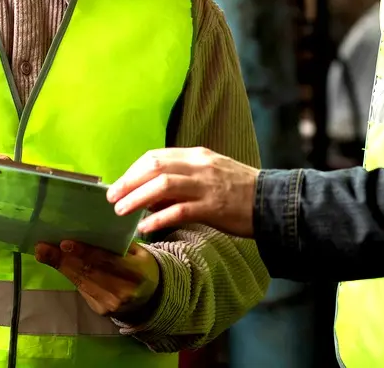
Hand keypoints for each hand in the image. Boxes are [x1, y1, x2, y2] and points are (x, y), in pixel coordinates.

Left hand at [34, 240, 159, 317]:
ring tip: (43, 252)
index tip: (64, 243)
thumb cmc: (141, 266)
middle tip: (43, 247)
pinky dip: (68, 275)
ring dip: (60, 266)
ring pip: (81, 282)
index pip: (107, 261)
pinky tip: (57, 263)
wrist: (151, 298)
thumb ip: (118, 243)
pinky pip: (81, 289)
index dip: (85, 252)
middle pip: (88, 272)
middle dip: (63, 259)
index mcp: (137, 272)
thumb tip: (88, 228)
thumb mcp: (138, 252)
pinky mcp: (100, 309)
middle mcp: (123, 291)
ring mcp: (110, 303)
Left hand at [106, 147, 258, 237]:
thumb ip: (183, 178)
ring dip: (137, 198)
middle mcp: (200, 166)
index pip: (156, 156)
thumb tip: (150, 192)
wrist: (271, 201)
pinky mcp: (214, 207)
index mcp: (197, 155)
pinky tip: (146, 227)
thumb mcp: (210, 174)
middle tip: (112, 198)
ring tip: (121, 212)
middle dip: (128, 182)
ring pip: (162, 186)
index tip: (120, 184)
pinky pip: (179, 210)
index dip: (133, 170)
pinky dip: (159, 218)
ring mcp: (207, 185)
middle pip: (154, 167)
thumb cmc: (239, 190)